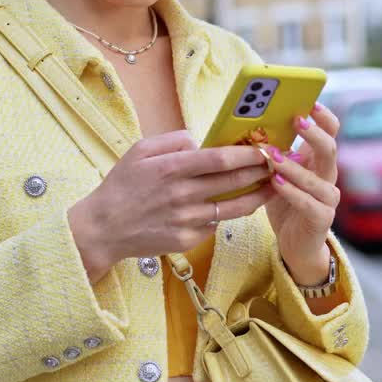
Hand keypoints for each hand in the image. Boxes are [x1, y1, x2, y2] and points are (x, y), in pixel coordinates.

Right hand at [67, 130, 274, 280]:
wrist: (102, 229)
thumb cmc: (122, 185)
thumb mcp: (140, 150)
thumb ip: (173, 140)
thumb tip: (200, 140)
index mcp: (171, 169)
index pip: (220, 159)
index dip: (248, 154)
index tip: (266, 147)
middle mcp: (182, 195)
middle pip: (233, 182)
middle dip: (261, 172)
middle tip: (279, 163)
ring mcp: (186, 220)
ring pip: (233, 208)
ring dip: (257, 197)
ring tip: (273, 186)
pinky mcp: (187, 241)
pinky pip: (215, 225)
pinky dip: (227, 214)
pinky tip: (237, 205)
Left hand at [265, 103, 340, 284]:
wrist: (296, 245)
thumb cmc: (285, 204)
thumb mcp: (278, 174)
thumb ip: (274, 154)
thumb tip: (252, 128)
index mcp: (319, 161)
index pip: (331, 132)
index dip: (324, 117)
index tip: (310, 102)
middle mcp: (328, 176)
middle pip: (330, 149)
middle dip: (313, 133)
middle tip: (296, 120)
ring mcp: (328, 199)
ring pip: (317, 178)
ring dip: (294, 165)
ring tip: (273, 156)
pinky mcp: (322, 219)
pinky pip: (309, 203)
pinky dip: (292, 191)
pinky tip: (276, 182)